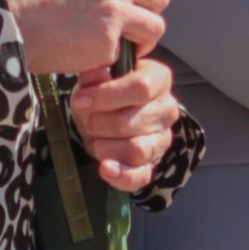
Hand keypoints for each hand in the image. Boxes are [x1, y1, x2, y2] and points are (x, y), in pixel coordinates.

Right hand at [4, 0, 170, 77]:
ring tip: (118, 42)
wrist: (4, 20)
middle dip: (145, 11)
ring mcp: (115, 8)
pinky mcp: (108, 40)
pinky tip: (97, 54)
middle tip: (124, 23)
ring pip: (155, 26)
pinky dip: (118, 56)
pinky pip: (130, 50)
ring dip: (141, 37)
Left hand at [69, 54, 180, 192]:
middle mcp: (167, 109)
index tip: (81, 101)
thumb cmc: (102, 96)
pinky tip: (105, 169)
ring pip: (136, 149)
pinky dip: (120, 175)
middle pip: (130, 121)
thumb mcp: (93, 80)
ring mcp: (163, 139)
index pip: (141, 87)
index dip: (107, 96)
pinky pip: (141, 176)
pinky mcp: (153, 164)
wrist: (102, 120)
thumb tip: (97, 73)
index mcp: (158, 79)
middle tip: (87, 121)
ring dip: (105, 147)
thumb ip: (95, 73)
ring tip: (95, 140)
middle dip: (99, 124)